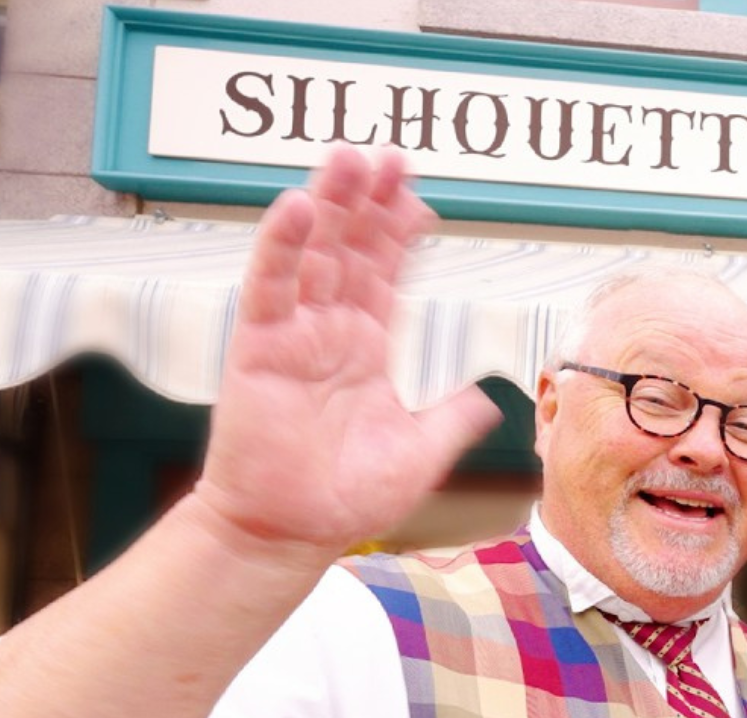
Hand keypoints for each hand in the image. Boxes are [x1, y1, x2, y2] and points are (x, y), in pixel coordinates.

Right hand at [192, 146, 500, 563]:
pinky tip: (296, 206)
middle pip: (351, 251)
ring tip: (348, 157)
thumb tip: (489, 397)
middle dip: (369, 203)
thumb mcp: (421, 452)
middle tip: (388, 154)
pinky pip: (268, 288)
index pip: (386, 275)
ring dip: (330, 205)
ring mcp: (292, 336)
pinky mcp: (257, 349)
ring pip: (313, 255)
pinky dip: (280, 247)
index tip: (420, 197)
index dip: (400, 236)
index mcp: (365, 348)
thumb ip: (453, 418)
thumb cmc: (346, 498)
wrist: (291, 533)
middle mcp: (329, 332)